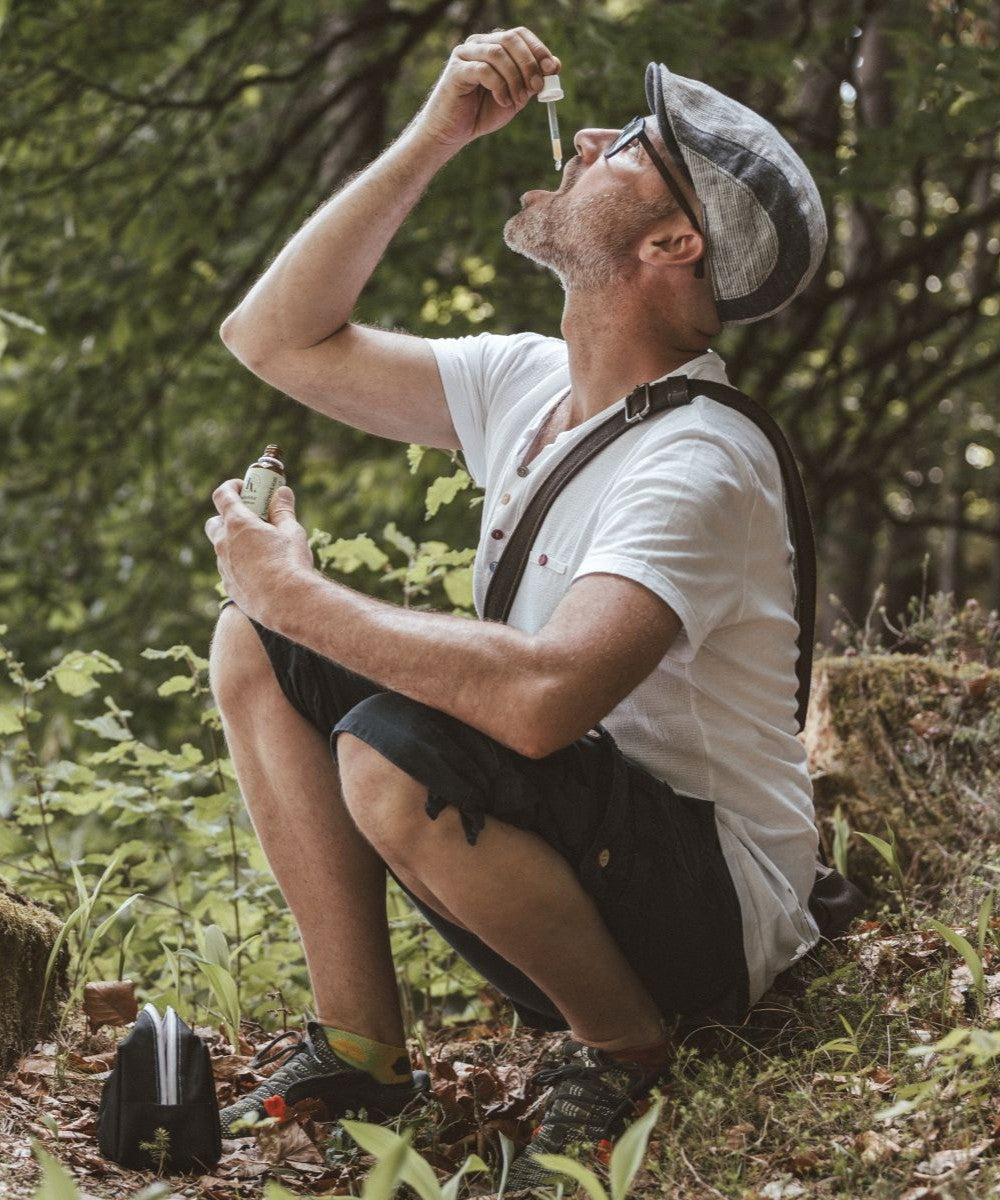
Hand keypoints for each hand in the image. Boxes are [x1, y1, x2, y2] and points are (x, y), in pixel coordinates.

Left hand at [205, 481, 313, 624]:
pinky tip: (261, 571)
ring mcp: (223, 566)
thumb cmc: (290, 563)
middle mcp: (224, 544)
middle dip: (227, 517)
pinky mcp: (229, 586)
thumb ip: (283, 510)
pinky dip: (240, 564)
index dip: (232, 487)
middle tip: (250, 519)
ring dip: (235, 543)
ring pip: (222, 548)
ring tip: (260, 548)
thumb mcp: (291, 532)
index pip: (223, 495)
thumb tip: (282, 492)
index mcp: (238, 524)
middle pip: (214, 522)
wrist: (286, 603)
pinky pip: (229, 569)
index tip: (244, 486)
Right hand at [413, 27, 560, 147]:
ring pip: (498, 54)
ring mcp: (465, 54)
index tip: (552, 69)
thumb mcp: (515, 96)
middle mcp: (478, 44)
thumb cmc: (482, 113)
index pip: (519, 35)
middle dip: (529, 63)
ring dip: (515, 78)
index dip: (538, 49)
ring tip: (518, 100)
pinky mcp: (456, 70)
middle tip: (536, 87)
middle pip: (511, 39)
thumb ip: (532, 81)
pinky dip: (500, 87)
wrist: (453, 132)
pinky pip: (484, 70)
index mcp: (493, 46)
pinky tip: (503, 101)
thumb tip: (555, 65)